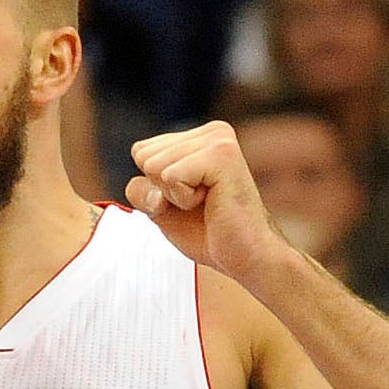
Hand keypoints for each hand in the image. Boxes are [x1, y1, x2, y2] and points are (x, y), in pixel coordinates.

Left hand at [125, 121, 287, 283]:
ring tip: (209, 203)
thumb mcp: (161, 209)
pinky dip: (183, 199)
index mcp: (199, 136)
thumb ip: (141, 189)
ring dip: (175, 196)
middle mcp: (212, 131)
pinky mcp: (221, 153)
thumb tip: (147, 170)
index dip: (155, 186)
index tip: (190, 199)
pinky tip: (212, 202)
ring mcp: (218, 139)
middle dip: (163, 190)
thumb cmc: (208, 233)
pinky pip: (169, 176)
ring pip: (153, 166)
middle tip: (201, 204)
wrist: (247, 257)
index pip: (141, 152)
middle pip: (143, 156)